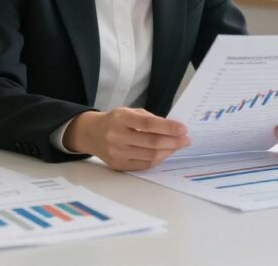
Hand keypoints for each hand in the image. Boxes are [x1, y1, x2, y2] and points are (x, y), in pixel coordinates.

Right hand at [63, 107, 191, 170]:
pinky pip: (144, 165)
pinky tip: (165, 153)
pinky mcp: (119, 165)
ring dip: (168, 151)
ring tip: (178, 146)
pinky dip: (158, 159)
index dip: (168, 127)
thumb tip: (173, 129)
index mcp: (120, 118)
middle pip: (151, 142)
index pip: (148, 124)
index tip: (183, 129)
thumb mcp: (129, 112)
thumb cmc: (115, 121)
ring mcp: (117, 153)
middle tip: (186, 139)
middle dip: (173, 142)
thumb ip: (149, 119)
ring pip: (150, 156)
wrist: (91, 134)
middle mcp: (117, 136)